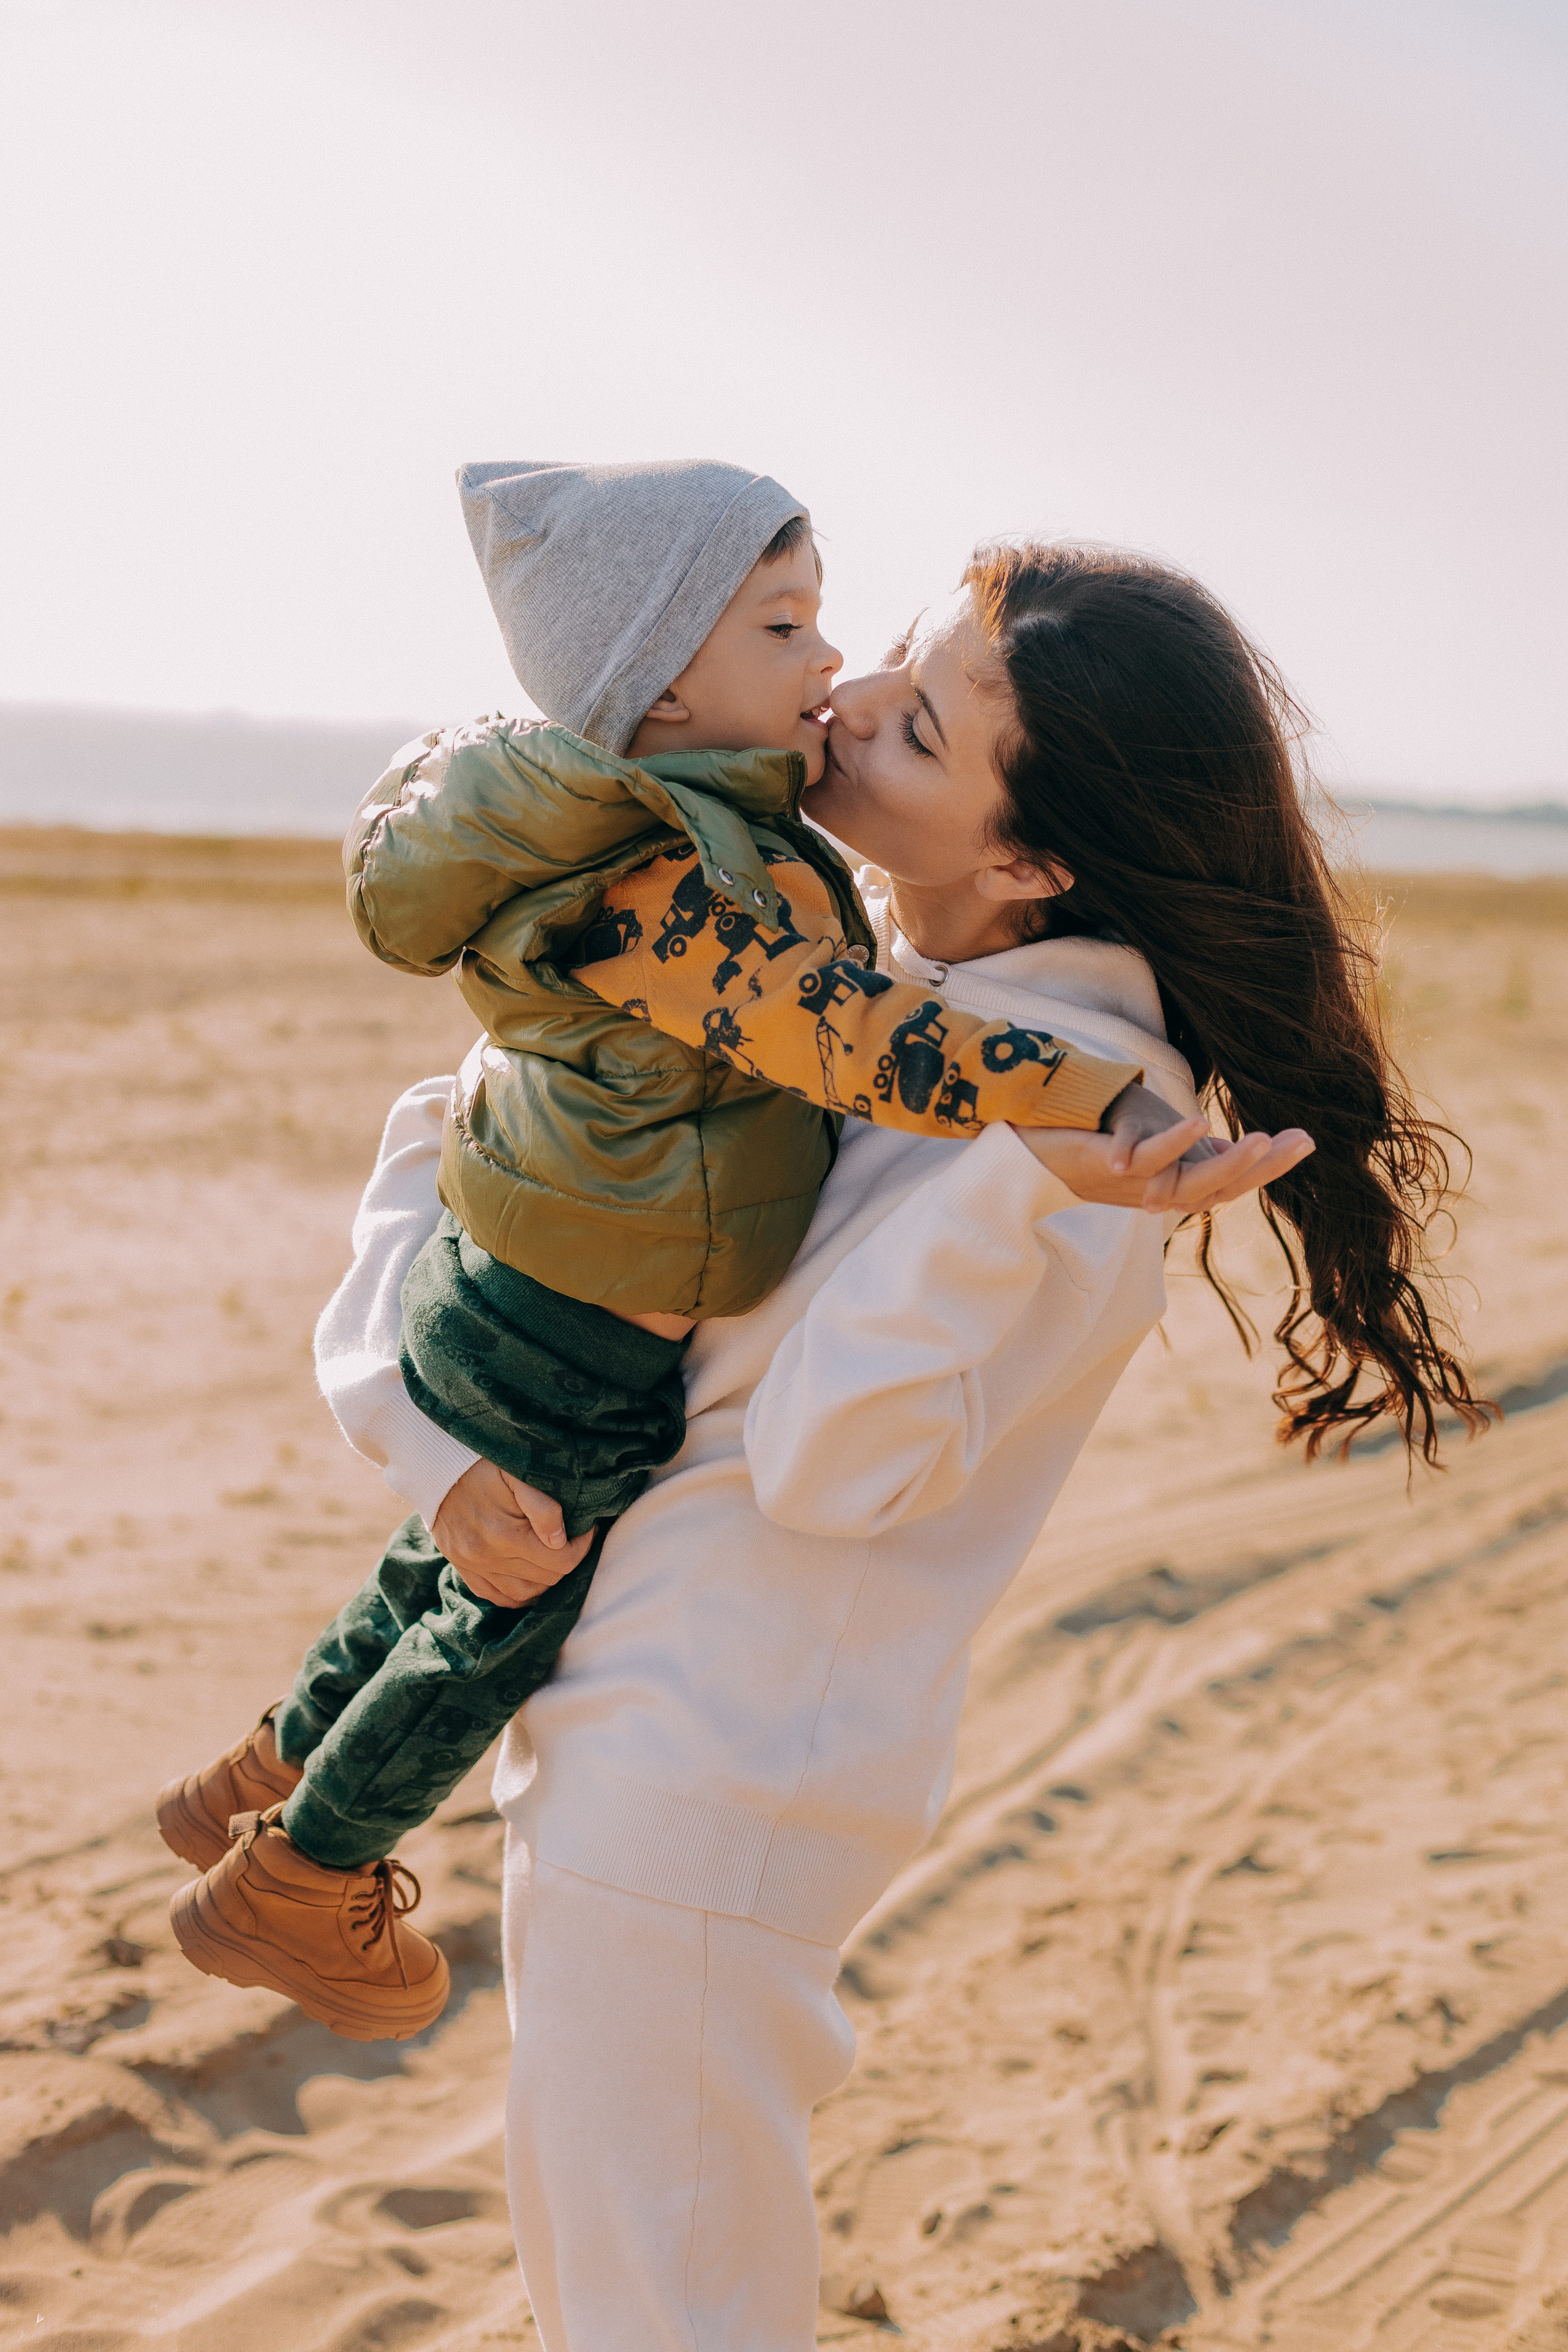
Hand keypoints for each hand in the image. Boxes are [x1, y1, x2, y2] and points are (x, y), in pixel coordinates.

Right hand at [430, 1458, 594, 1606]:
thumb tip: (561, 1540)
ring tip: (554, 1559)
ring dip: (545, 1582)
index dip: (582, 1547)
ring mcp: (472, 1565)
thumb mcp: (516, 1474)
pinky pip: (494, 1596)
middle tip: (573, 1541)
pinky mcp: (461, 1566)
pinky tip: (529, 1579)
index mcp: (505, 1535)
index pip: (561, 1561)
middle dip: (566, 1561)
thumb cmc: (482, 1465)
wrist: (436, 1465)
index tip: (587, 1529)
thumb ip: (542, 1507)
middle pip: (545, 1579)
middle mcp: (487, 1557)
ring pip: (522, 1594)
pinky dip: (516, 1594)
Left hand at [1015, 1103, 1313, 1213]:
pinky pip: (1146, 1158)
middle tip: (1299, 1142)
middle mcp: (1159, 1193)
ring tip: (1262, 1138)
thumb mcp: (1155, 1146)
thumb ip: (1194, 1152)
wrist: (1029, 1149)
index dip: (1270, 1167)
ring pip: (1190, 1184)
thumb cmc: (1093, 1146)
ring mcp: (1135, 1182)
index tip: (1306, 1139)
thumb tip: (1241, 1151)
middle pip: (1220, 1189)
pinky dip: (1172, 1144)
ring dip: (1228, 1164)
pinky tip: (1199, 1121)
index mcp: (1174, 1187)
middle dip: (1263, 1168)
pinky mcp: (1108, 1163)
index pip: (1232, 1183)